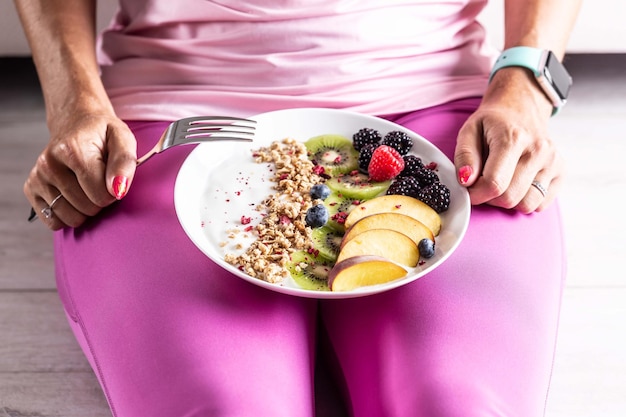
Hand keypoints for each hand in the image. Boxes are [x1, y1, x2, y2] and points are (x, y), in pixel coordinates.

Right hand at [24, 111, 136, 229]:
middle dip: (100, 200)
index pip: (101, 195)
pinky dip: (68, 216)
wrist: (75, 123)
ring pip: (71, 218)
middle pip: (87, 208)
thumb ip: (124, 163)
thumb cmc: (102, 134)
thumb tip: (118, 190)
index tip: (112, 178)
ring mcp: (37, 177)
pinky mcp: (30, 188)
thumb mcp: (122, 138)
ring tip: (86, 187)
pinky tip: (73, 197)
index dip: (114, 192)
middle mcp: (49, 164)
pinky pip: (53, 222)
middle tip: (99, 180)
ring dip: (85, 210)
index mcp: (72, 150)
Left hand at [454, 68, 564, 212]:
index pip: (494, 184)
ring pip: (526, 205)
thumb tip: (467, 181)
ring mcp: (553, 161)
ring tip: (501, 181)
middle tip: (483, 182)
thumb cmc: (492, 123)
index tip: (469, 188)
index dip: (476, 194)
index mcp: (513, 138)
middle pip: (509, 198)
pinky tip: (517, 182)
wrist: (521, 107)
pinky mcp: (561, 171)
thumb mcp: (469, 131)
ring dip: (508, 201)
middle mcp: (538, 150)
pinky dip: (525, 199)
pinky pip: (540, 204)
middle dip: (490, 197)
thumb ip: (465, 156)